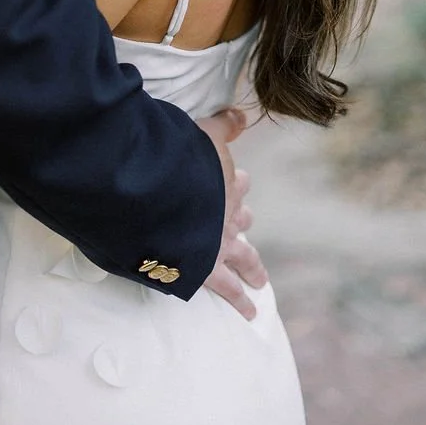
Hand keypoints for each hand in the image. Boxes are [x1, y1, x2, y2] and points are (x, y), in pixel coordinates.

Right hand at [196, 109, 267, 321]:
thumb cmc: (180, 160)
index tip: (237, 182)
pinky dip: (240, 302)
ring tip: (260, 281)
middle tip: (244, 225)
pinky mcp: (207, 269)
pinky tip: (251, 313)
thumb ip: (222, 123)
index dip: (237, 183)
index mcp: (225, 181)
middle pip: (242, 219)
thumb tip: (242, 111)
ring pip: (244, 256)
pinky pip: (229, 290)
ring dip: (253, 268)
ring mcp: (220, 243)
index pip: (238, 182)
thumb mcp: (203, 133)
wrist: (165, 197)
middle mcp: (227, 213)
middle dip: (243, 222)